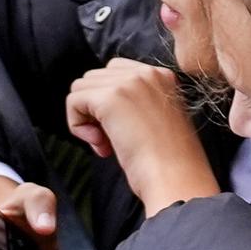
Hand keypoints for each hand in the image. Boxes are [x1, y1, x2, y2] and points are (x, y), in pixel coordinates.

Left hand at [65, 59, 216, 212]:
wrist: (176, 177)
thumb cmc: (167, 162)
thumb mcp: (156, 121)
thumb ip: (133, 104)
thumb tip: (95, 105)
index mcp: (162, 76)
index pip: (115, 72)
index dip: (108, 102)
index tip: (121, 130)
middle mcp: (146, 72)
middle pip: (95, 78)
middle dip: (94, 110)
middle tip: (109, 141)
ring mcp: (129, 82)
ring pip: (81, 87)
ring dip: (85, 118)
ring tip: (105, 144)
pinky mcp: (110, 98)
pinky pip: (73, 101)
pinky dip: (77, 126)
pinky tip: (100, 146)